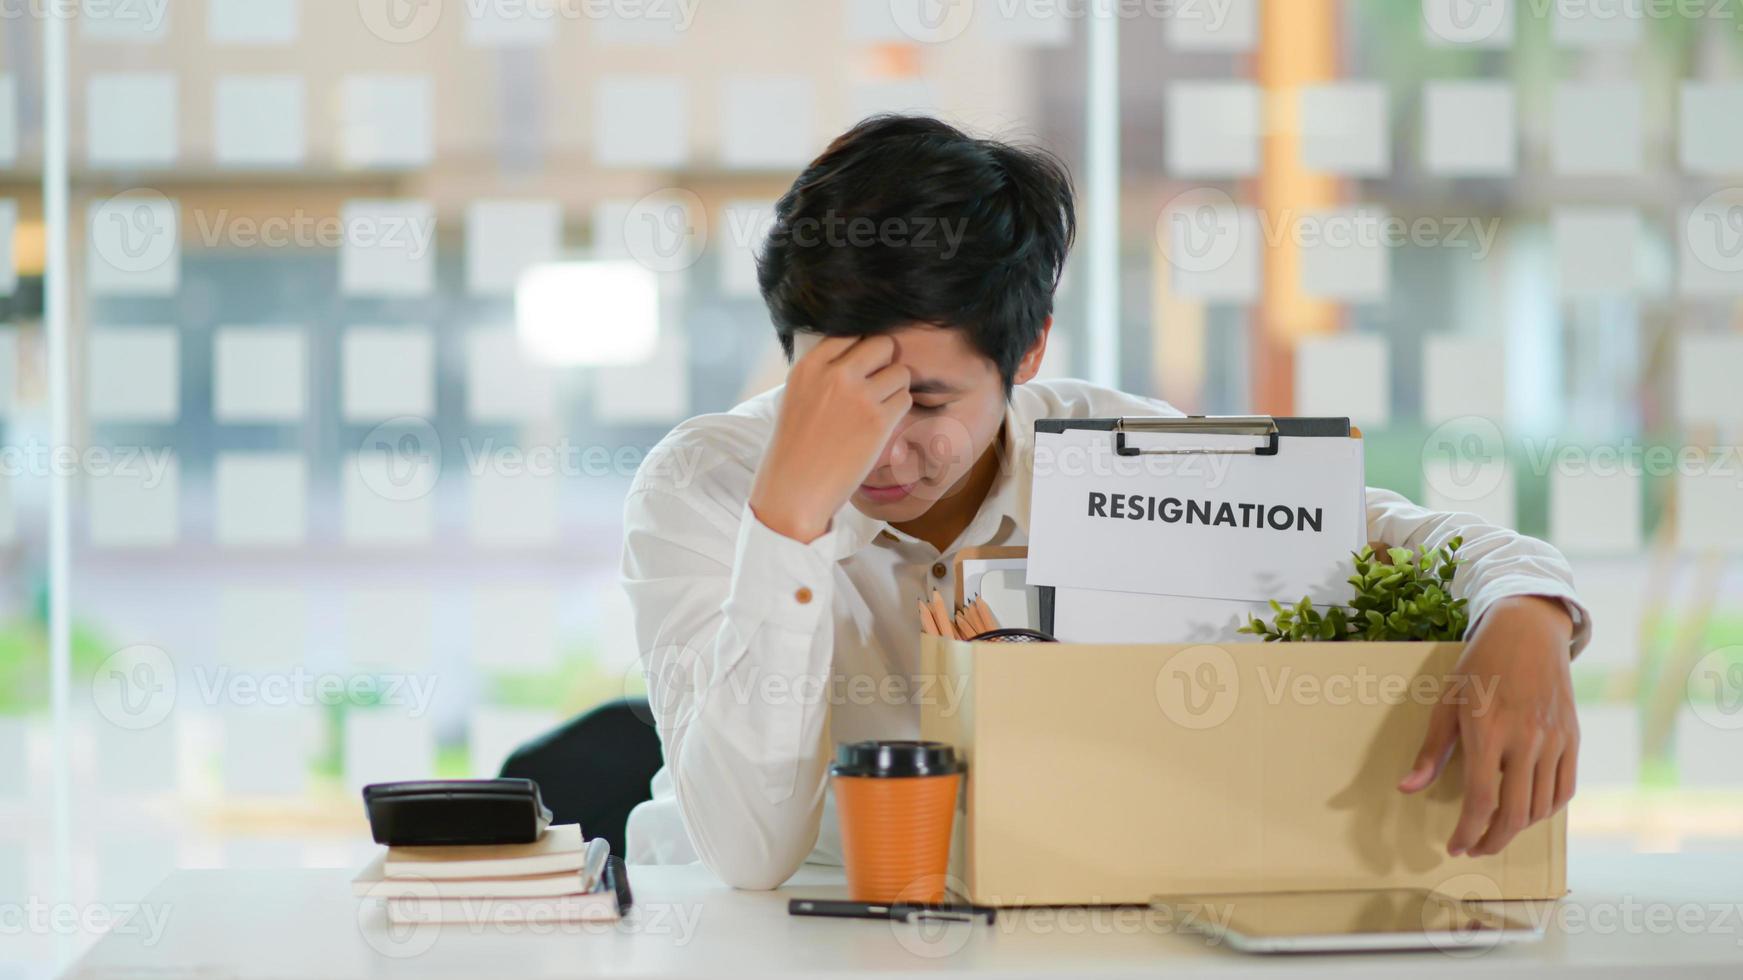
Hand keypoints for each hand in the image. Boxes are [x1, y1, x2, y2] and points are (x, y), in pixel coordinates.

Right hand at [749, 336, 910, 542]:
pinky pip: (905, 399)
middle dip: (885, 362)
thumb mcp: (796, 397)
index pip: (851, 333)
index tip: (862, 368)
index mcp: (809, 366)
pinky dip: (899, 410)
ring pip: (900, 371)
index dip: (861, 350)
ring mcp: (859, 396)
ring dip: (895, 388)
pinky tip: (881, 425)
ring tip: (878, 409)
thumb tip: (855, 355)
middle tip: (877, 385)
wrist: (795, 490)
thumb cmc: (794, 448)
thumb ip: (822, 373)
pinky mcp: (878, 421)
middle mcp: (835, 374)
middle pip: (882, 344)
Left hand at [1398, 595, 1578, 856]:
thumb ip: (1431, 750)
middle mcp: (1526, 740)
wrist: (1529, 632)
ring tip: (1496, 831)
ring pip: (1542, 807)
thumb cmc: (1480, 665)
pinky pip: (1564, 789)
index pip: (1481, 800)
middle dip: (1492, 841)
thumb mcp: (1447, 701)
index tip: (1455, 846)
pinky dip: (1547, 810)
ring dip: (1517, 829)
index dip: (1468, 832)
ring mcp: (1554, 740)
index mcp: (1488, 731)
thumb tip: (1408, 788)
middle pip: (1515, 813)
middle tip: (1474, 848)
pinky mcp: (1572, 738)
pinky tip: (1528, 811)